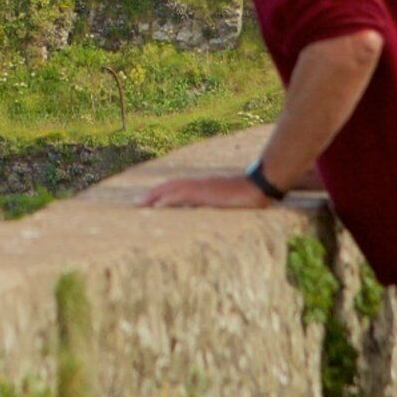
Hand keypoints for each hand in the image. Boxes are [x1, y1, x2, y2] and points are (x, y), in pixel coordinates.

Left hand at [144, 173, 281, 209]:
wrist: (260, 186)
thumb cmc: (247, 195)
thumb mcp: (228, 201)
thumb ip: (216, 204)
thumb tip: (207, 212)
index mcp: (204, 186)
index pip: (178, 186)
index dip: (162, 191)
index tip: (149, 200)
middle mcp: (200, 184)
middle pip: (171, 185)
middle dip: (153, 193)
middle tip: (136, 204)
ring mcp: (203, 188)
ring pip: (174, 189)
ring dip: (156, 195)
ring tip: (142, 204)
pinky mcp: (207, 194)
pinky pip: (184, 196)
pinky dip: (170, 199)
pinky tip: (160, 205)